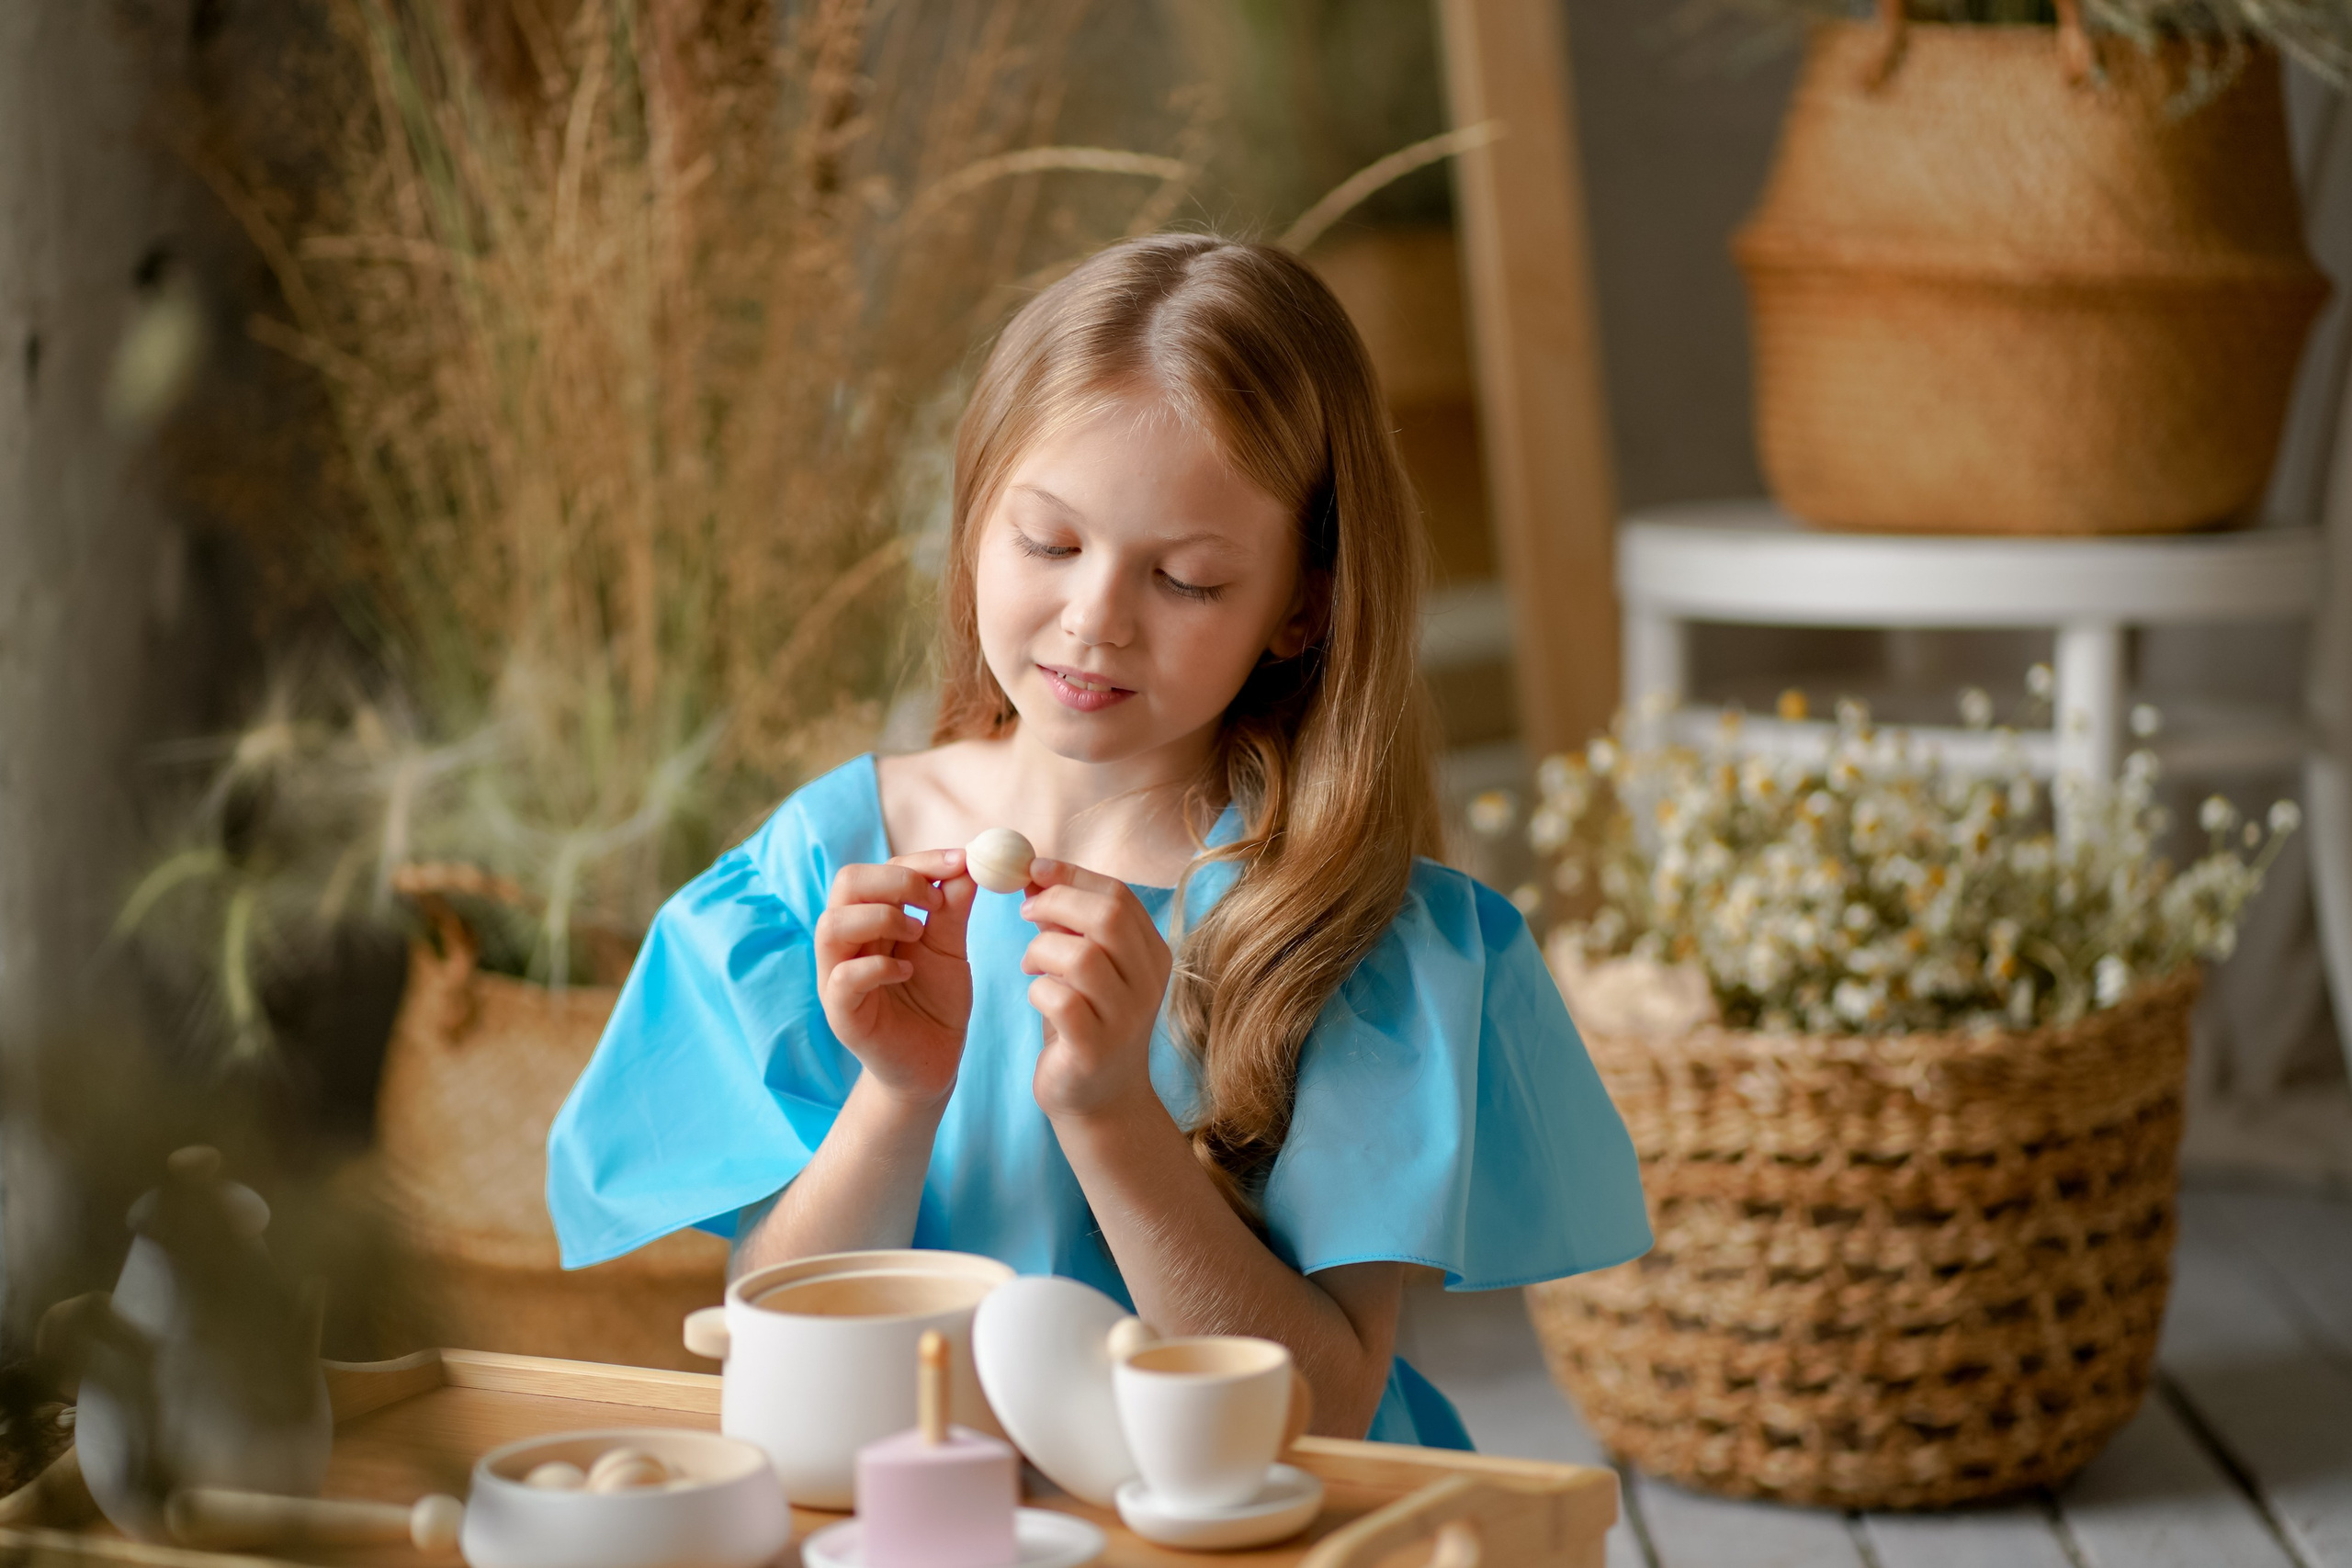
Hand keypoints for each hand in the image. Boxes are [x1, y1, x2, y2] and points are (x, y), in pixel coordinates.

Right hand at [815, 850, 976, 1108]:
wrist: (932, 1063)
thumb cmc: (935, 1003)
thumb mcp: (950, 949)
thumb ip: (952, 909)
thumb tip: (968, 865)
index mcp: (871, 918)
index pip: (880, 869)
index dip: (920, 861)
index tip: (962, 862)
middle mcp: (847, 941)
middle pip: (847, 883)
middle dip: (896, 880)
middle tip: (936, 899)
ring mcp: (836, 976)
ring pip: (832, 925)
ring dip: (882, 917)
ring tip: (919, 933)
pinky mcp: (840, 1012)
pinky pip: (842, 976)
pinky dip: (877, 966)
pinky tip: (908, 972)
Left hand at [1020, 860, 1173, 1118]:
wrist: (1101, 1101)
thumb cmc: (1088, 1023)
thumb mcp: (1087, 968)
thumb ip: (1071, 926)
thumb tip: (1035, 876)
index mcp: (1152, 954)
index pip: (1119, 895)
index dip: (1071, 875)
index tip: (1033, 869)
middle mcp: (1148, 983)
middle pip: (1108, 917)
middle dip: (1056, 903)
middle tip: (1026, 911)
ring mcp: (1125, 1018)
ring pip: (1082, 957)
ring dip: (1042, 951)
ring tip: (1030, 965)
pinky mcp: (1095, 1048)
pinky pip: (1060, 1000)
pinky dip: (1037, 990)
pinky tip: (1037, 996)